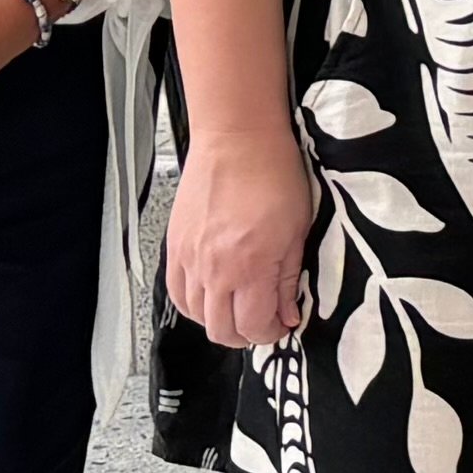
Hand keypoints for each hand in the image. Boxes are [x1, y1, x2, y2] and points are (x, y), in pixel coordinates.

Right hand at [167, 130, 319, 352]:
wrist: (238, 138)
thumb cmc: (273, 172)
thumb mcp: (298, 229)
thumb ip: (289, 279)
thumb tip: (287, 314)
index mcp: (250, 267)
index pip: (253, 327)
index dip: (270, 334)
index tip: (281, 325)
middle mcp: (214, 270)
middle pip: (221, 331)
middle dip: (245, 335)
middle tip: (261, 322)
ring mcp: (190, 260)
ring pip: (197, 316)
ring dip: (219, 321)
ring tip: (238, 308)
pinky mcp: (175, 247)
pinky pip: (176, 293)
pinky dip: (193, 304)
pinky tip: (210, 295)